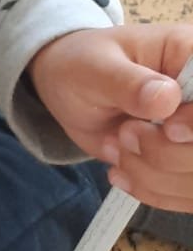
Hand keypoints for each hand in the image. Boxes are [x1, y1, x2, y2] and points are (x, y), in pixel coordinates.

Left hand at [29, 24, 192, 210]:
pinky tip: (122, 171)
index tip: (169, 130)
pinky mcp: (185, 164)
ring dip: (155, 175)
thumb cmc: (82, 64)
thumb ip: (128, 83)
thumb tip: (167, 97)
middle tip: (124, 135)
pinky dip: (153, 191)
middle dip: (167, 154)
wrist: (69, 87)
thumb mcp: (94, 68)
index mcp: (188, 55)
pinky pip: (186, 195)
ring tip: (118, 150)